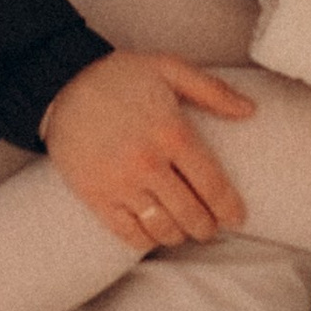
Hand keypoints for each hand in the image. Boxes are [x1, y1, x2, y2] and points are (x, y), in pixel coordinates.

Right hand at [40, 48, 256, 248]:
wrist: (61, 85)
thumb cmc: (118, 76)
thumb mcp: (169, 69)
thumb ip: (212, 91)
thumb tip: (249, 110)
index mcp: (172, 133)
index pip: (212, 185)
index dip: (229, 208)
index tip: (237, 218)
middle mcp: (149, 163)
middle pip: (191, 213)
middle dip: (206, 227)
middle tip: (210, 228)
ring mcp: (120, 183)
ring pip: (162, 228)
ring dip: (179, 236)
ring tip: (184, 232)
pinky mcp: (95, 196)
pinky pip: (128, 233)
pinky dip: (146, 241)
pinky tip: (154, 234)